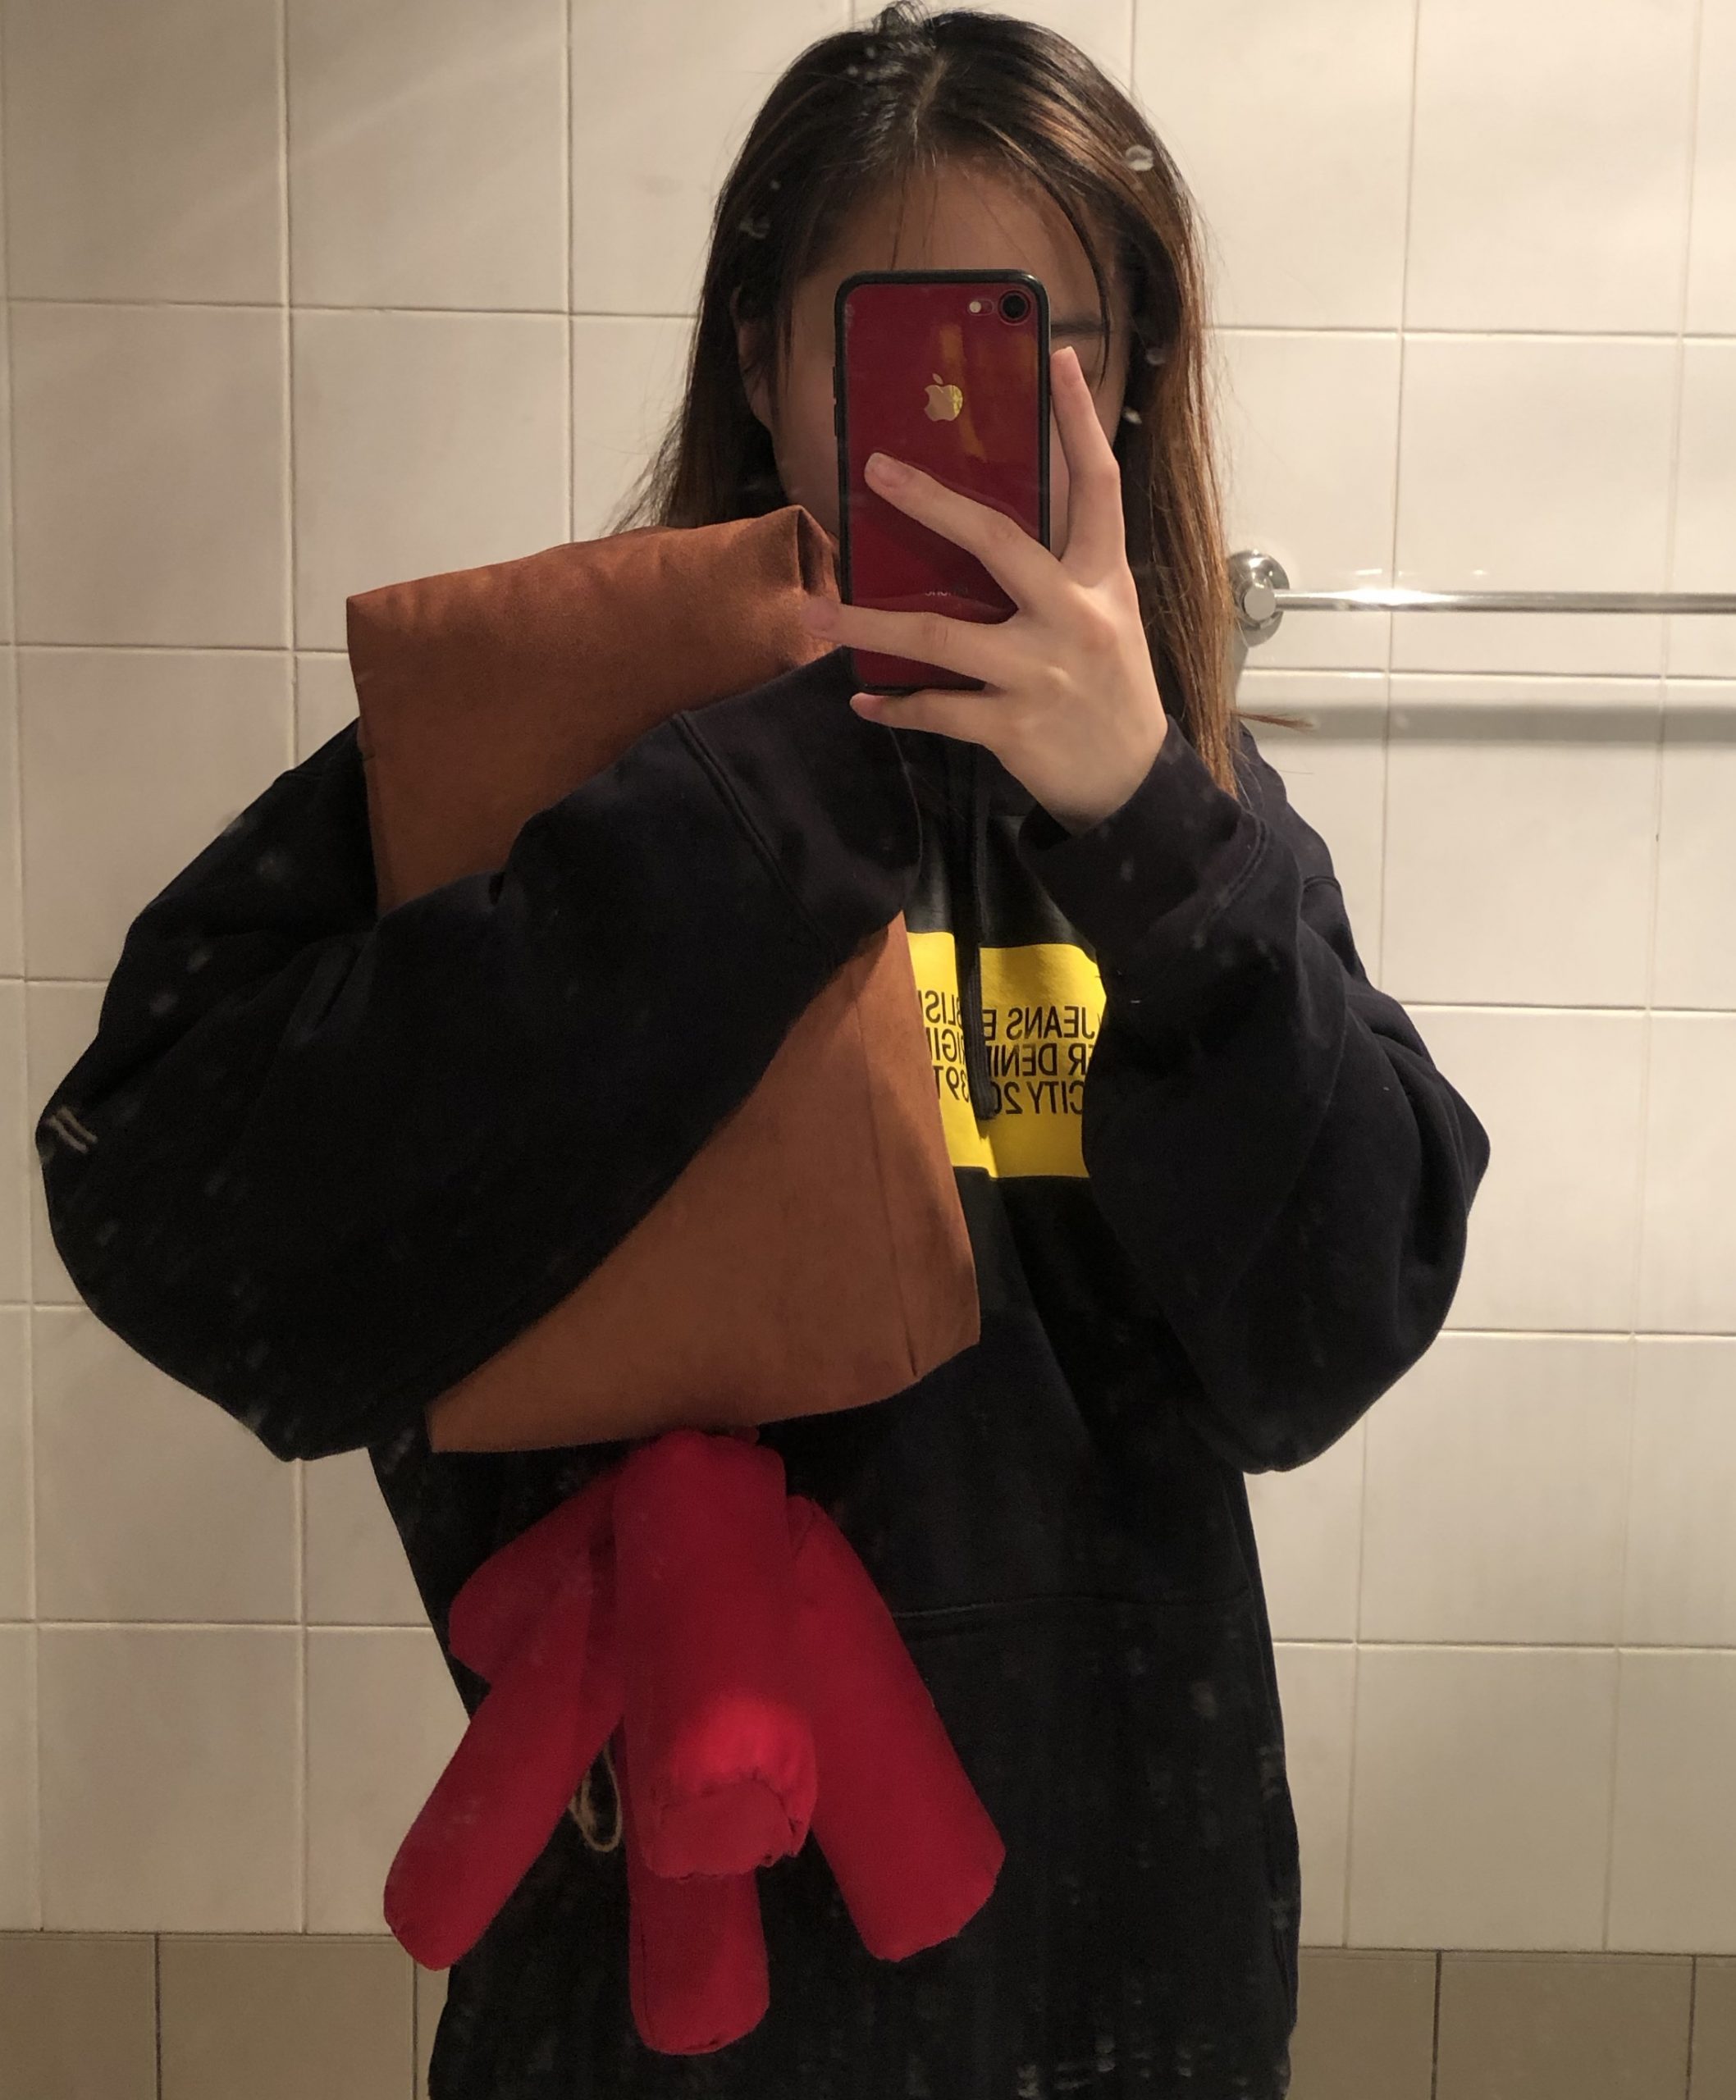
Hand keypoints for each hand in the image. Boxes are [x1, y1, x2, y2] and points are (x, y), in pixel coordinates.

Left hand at [798, 344, 1167, 833]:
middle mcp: (1074, 615)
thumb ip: (1067, 560)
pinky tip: (863, 698)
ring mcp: (1040, 672)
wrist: (1129, 782)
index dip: (1081, 421)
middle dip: (932, 502)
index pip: (1097, 485)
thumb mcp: (1108, 612)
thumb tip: (1014, 499)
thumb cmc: (1111, 686)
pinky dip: (895, 705)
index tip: (1062, 359)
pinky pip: (937, 708)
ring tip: (815, 614)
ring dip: (867, 626)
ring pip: (939, 635)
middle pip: (997, 541)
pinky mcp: (1012, 726)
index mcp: (1102, 578)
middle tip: (876, 470)